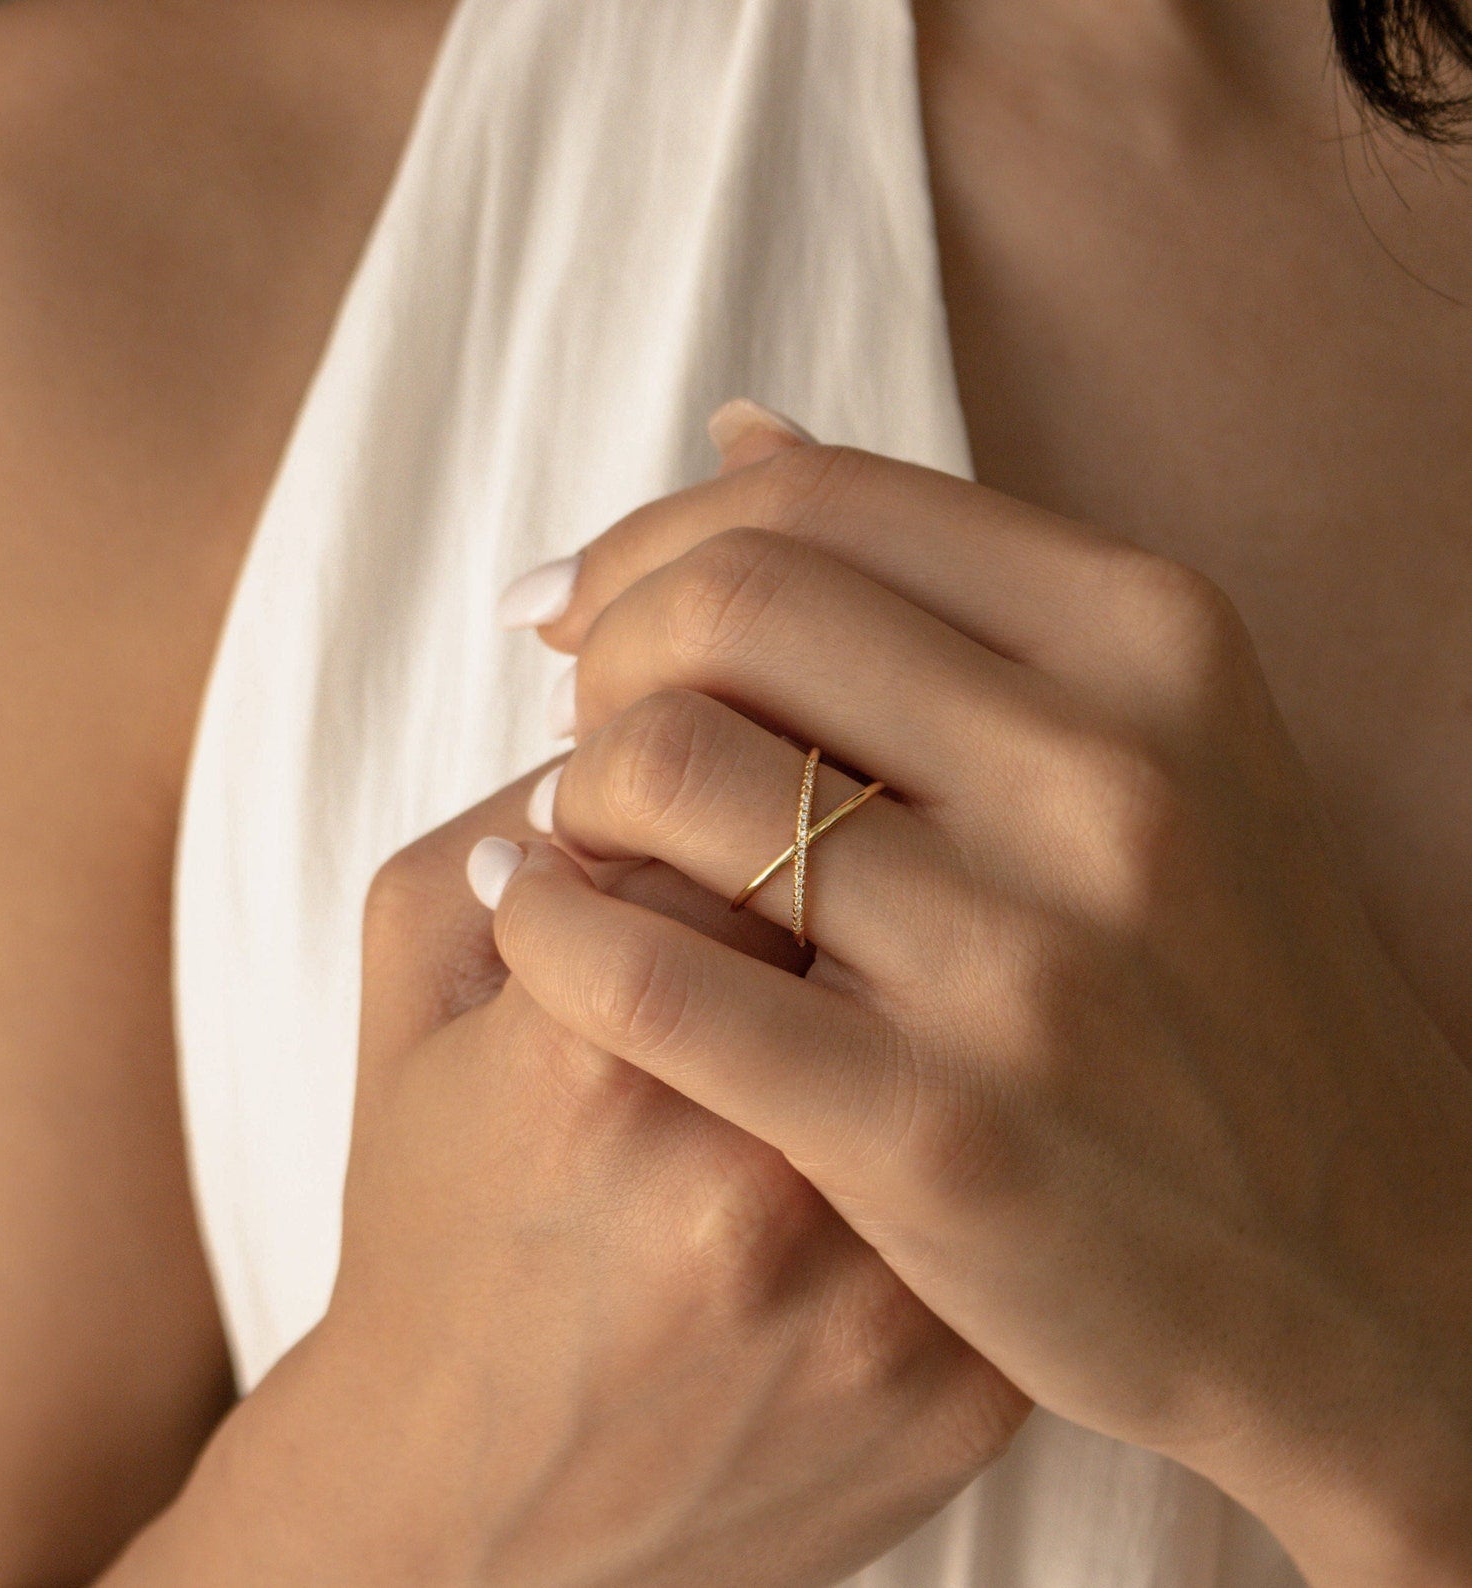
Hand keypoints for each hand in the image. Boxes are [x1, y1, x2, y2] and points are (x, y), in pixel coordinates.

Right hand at [127, 764, 1027, 1585]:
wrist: (483, 1523)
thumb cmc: (438, 1226)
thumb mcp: (409, 1001)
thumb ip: (495, 823)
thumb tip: (650, 703)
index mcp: (588, 1058)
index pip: (734, 791)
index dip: (743, 738)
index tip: (741, 752)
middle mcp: (746, 1177)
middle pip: (876, 886)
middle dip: (850, 819)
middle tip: (832, 818)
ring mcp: (871, 1298)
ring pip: (972, 1007)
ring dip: (939, 937)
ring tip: (886, 938)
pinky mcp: (958, 1390)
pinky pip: (1021, 1151)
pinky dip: (982, 1074)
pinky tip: (942, 1058)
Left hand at [483, 412, 1471, 1585]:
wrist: (1370, 1267)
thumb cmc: (1228, 988)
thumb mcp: (1166, 737)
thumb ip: (951, 583)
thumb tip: (737, 433)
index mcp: (1150, 643)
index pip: (815, 503)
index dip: (650, 540)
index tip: (574, 607)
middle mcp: (1103, 774)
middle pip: (730, 609)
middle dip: (602, 651)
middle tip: (572, 717)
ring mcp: (1027, 961)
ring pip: (673, 777)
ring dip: (573, 790)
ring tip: (577, 832)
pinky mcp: (940, 1134)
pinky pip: (654, 980)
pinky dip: (546, 926)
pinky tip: (534, 918)